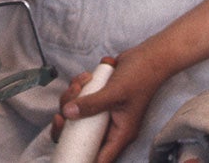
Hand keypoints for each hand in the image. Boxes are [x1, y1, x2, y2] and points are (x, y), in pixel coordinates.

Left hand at [50, 51, 166, 162]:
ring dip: (72, 98)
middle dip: (67, 123)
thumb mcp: (115, 92)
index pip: (100, 157)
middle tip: (61, 113)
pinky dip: (77, 88)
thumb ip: (92, 104)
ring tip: (79, 84)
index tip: (65, 147)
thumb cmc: (139, 77)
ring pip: (77, 114)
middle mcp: (110, 126)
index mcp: (119, 134)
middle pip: (81, 136)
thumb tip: (66, 114)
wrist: (147, 56)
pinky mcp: (98, 98)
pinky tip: (85, 76)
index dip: (82, 157)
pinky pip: (80, 98)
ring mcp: (103, 112)